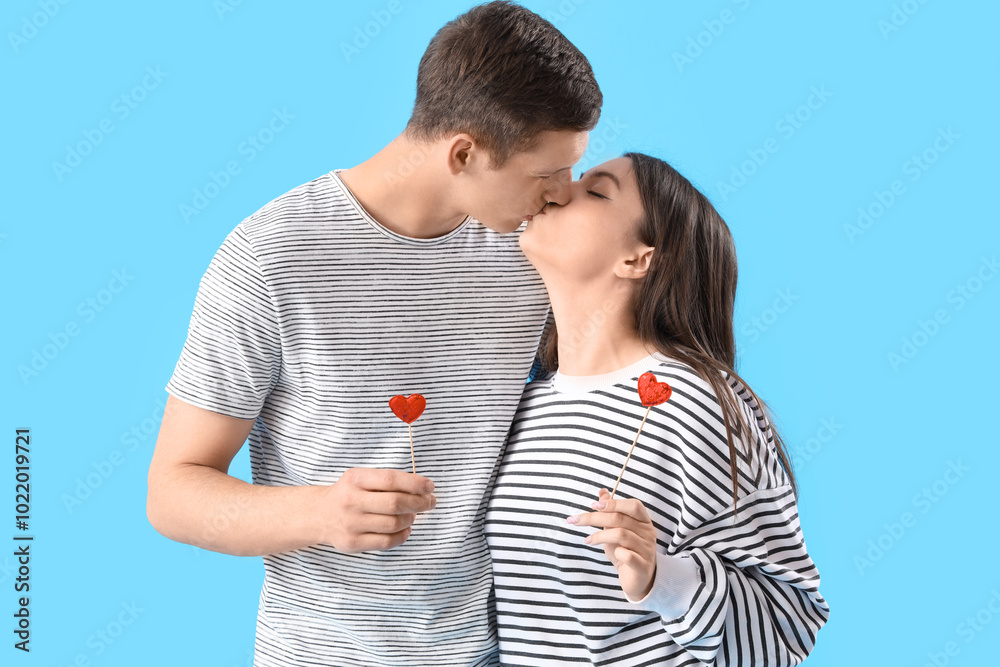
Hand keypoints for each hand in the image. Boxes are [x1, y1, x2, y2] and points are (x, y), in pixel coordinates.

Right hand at [318, 468, 435, 552]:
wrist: (319, 515)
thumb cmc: (350, 493)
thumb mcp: (362, 478)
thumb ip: (387, 481)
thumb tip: (422, 489)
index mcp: (355, 479)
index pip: (391, 479)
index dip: (415, 483)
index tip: (430, 486)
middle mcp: (351, 501)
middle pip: (394, 503)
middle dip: (419, 503)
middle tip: (430, 502)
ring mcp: (351, 524)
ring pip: (393, 524)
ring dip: (410, 519)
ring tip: (413, 514)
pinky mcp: (353, 543)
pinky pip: (386, 541)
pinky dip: (402, 535)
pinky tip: (405, 528)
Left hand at [567, 488, 657, 599]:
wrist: (638, 580)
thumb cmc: (626, 551)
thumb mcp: (617, 530)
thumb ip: (611, 512)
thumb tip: (602, 492)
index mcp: (644, 521)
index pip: (633, 505)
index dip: (613, 503)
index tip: (592, 505)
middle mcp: (648, 533)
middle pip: (620, 519)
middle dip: (594, 518)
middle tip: (575, 521)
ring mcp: (647, 549)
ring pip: (621, 534)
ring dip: (600, 535)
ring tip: (588, 540)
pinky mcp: (643, 566)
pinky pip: (627, 555)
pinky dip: (616, 552)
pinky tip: (611, 554)